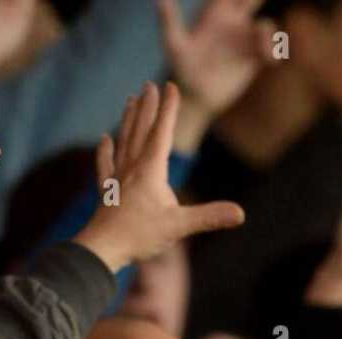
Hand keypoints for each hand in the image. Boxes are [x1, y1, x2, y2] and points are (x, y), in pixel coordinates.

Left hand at [76, 82, 244, 272]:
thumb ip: (210, 217)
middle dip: (147, 107)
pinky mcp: (106, 192)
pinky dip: (105, 150)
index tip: (170, 85)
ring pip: (123, 141)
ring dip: (128, 120)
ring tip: (130, 100)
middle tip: (149, 85)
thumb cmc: (140, 237)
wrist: (102, 249)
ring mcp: (117, 178)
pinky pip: (105, 165)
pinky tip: (105, 139)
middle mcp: (132, 168)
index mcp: (151, 170)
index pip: (162, 132)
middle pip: (141, 130)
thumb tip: (240, 214)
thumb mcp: (179, 226)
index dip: (168, 108)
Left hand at [158, 0, 272, 149]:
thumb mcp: (174, 45)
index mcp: (214, 14)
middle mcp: (232, 24)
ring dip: (268, 33)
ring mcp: (244, 41)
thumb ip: (169, 21)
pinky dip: (274, 51)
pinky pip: (271, 49)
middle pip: (251, 1)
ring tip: (261, 50)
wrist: (195, 99)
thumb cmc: (181, 71)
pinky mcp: (253, 59)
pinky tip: (268, 60)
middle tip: (259, 3)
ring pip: (266, 26)